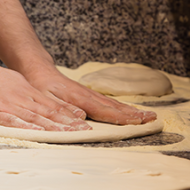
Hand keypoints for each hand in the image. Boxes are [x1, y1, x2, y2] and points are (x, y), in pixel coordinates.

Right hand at [0, 63, 91, 130]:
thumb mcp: (14, 80)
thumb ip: (27, 91)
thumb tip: (38, 98)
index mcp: (27, 91)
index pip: (52, 104)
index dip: (68, 113)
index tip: (82, 120)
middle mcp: (22, 98)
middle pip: (48, 112)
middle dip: (67, 122)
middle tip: (83, 130)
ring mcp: (9, 105)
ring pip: (35, 117)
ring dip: (53, 126)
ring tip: (68, 133)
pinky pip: (13, 121)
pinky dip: (27, 127)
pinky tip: (38, 133)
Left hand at [24, 68, 156, 124]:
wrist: (37, 68)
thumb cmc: (39, 85)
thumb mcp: (45, 98)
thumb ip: (62, 109)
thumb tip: (82, 118)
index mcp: (78, 98)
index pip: (103, 110)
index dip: (121, 117)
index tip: (138, 121)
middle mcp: (87, 95)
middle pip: (114, 106)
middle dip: (134, 114)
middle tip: (153, 119)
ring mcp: (89, 93)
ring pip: (113, 103)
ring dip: (131, 110)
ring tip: (148, 115)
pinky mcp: (87, 94)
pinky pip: (108, 102)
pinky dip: (121, 107)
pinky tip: (128, 111)